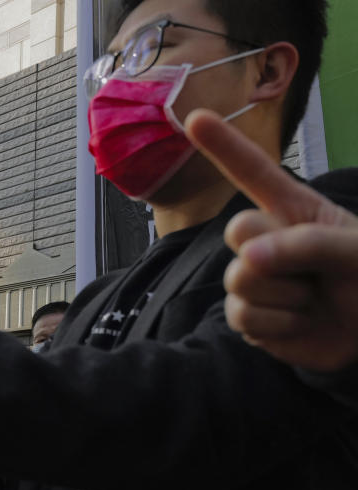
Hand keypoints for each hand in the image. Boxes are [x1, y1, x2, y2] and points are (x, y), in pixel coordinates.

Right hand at [185, 109, 357, 371]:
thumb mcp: (355, 252)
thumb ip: (308, 244)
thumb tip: (250, 259)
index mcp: (294, 211)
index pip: (254, 173)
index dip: (224, 145)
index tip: (195, 117)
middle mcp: (266, 241)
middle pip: (238, 230)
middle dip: (275, 252)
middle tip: (310, 272)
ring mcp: (253, 279)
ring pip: (239, 279)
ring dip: (285, 296)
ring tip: (311, 301)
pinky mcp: (248, 316)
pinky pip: (243, 315)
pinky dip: (279, 325)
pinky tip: (300, 323)